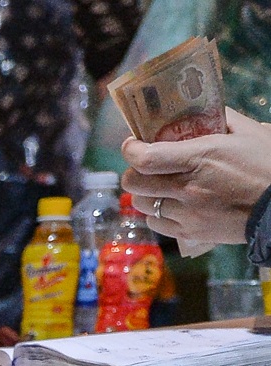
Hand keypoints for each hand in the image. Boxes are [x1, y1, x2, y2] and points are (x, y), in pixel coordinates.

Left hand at [123, 108, 270, 245]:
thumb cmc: (269, 165)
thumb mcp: (249, 133)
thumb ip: (223, 119)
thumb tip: (201, 109)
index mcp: (201, 158)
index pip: (146, 158)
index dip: (131, 150)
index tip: (132, 144)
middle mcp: (188, 188)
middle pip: (135, 183)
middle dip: (134, 171)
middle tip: (144, 166)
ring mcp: (187, 213)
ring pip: (141, 205)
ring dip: (144, 193)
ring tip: (157, 186)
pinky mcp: (190, 233)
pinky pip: (156, 224)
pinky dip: (156, 214)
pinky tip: (170, 205)